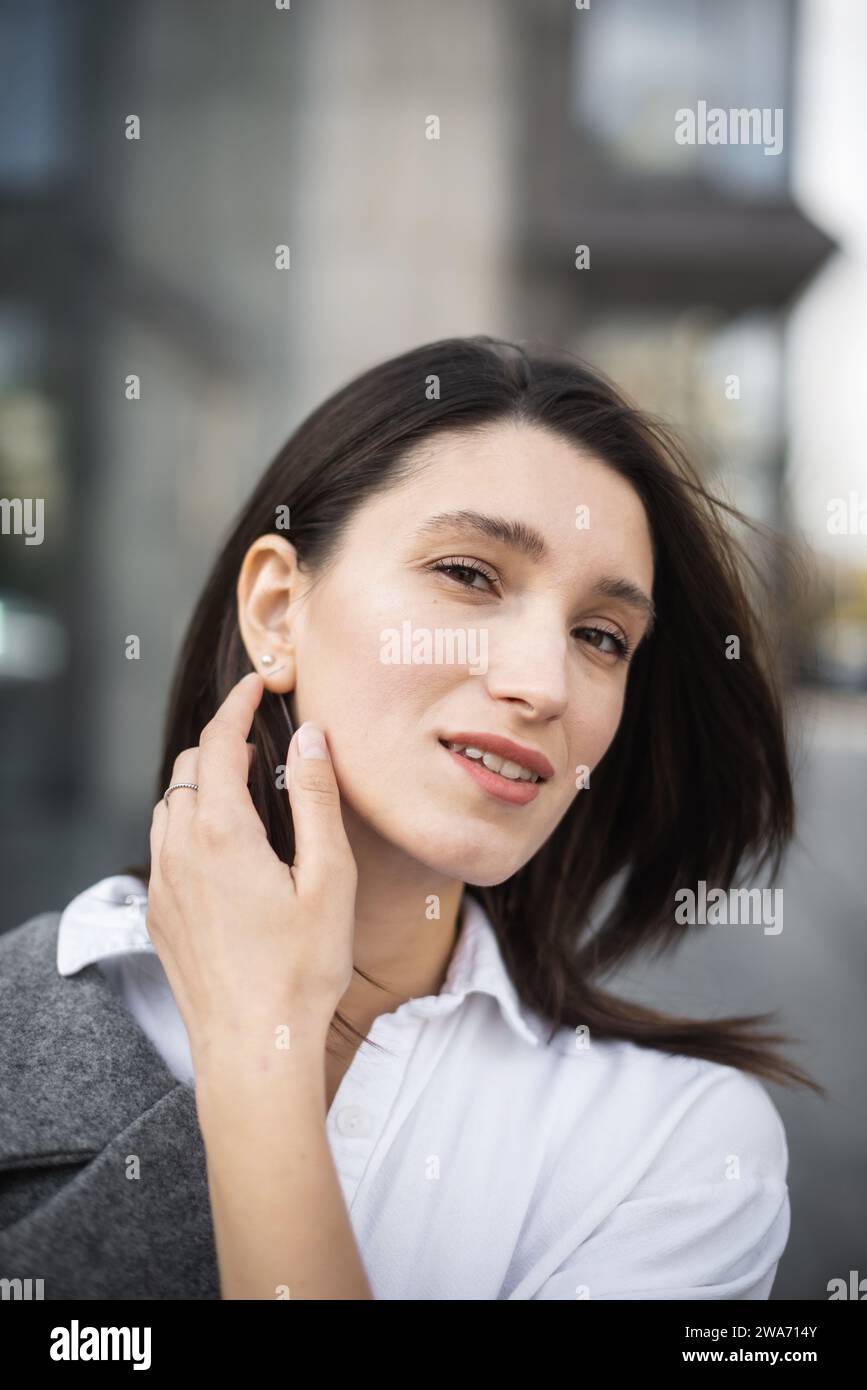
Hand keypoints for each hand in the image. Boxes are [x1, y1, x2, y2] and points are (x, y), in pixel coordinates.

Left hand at [146, 672, 357, 1072]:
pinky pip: (163, 846)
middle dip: (222, 742)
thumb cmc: (302, 969)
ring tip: (244, 787)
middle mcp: (179, 850)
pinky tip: (223, 847)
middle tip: (263, 739)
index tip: (258, 683)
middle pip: (189, 768)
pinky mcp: (158, 915)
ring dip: (201, 783)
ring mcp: (162, 885)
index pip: (219, 742)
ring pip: (169, 805)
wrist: (254, 1048)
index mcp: (221, 832)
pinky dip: (188, 823)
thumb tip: (311, 736)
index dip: (239, 705)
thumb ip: (317, 798)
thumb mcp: (329, 878)